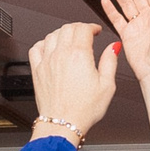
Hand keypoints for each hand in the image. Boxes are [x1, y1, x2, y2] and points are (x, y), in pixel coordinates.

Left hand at [28, 24, 119, 141]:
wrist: (62, 124)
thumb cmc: (83, 110)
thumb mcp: (107, 86)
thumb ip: (110, 62)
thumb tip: (113, 48)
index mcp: (79, 55)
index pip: (83, 29)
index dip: (91, 27)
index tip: (95, 30)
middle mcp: (61, 55)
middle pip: (67, 28)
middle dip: (78, 27)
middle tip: (85, 33)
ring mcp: (47, 61)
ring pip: (52, 35)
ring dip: (62, 33)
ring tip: (69, 38)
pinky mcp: (37, 70)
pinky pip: (36, 48)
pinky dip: (43, 43)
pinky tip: (50, 47)